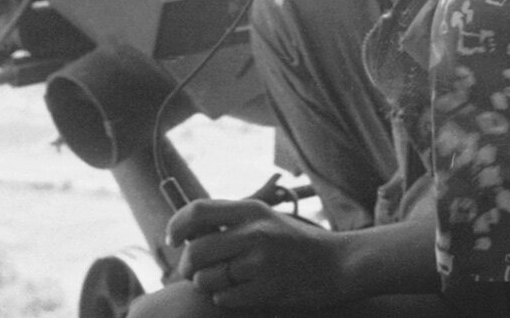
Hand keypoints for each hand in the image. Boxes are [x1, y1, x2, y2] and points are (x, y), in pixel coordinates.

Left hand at [167, 198, 345, 310]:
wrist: (337, 265)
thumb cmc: (294, 243)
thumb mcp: (264, 219)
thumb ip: (229, 222)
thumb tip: (185, 233)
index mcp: (251, 210)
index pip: (197, 211)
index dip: (176, 225)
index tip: (172, 239)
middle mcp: (254, 232)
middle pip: (194, 251)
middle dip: (187, 267)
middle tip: (193, 272)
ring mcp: (260, 262)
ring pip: (206, 279)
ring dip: (208, 285)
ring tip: (226, 281)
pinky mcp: (265, 289)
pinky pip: (224, 299)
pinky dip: (227, 299)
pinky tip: (244, 292)